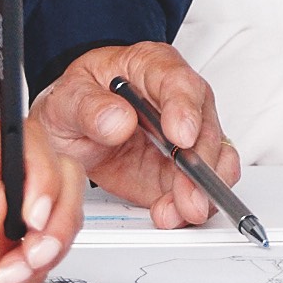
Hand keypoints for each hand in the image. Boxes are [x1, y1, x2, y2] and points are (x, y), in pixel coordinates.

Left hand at [36, 40, 222, 221]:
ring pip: (216, 161)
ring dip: (204, 189)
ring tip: (182, 209)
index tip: (181, 137)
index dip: (185, 110)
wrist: (70, 132)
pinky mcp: (182, 172)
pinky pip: (202, 188)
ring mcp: (186, 138)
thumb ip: (89, 107)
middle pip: (206, 127)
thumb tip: (119, 119)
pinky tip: (173, 213)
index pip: (179, 83)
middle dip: (200, 163)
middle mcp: (179, 101)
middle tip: (187, 189)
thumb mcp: (66, 99)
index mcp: (153, 68)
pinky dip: (192, 205)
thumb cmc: (74, 104)